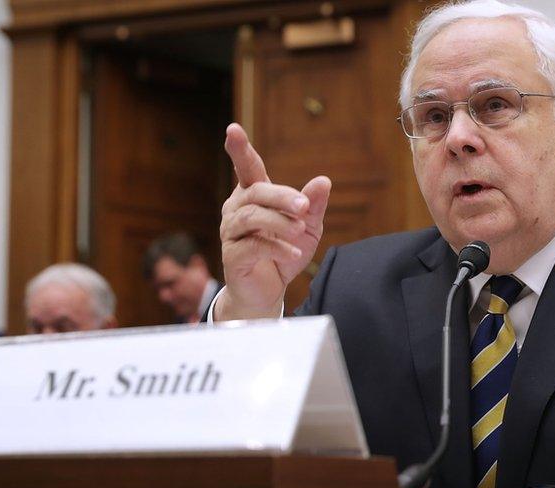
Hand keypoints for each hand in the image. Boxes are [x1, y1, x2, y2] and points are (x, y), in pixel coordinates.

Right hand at [215, 123, 330, 319]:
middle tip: (303, 207)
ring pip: (251, 217)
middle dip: (281, 197)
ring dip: (279, 222)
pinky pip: (252, 246)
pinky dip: (275, 248)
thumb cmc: (285, 251)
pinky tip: (292, 253)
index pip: (247, 168)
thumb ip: (312, 205)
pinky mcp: (232, 256)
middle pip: (256, 192)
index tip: (232, 130)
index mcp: (254, 195)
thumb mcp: (307, 227)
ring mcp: (231, 232)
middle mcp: (237, 209)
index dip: (240, 149)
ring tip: (299, 231)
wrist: (270, 290)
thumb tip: (323, 181)